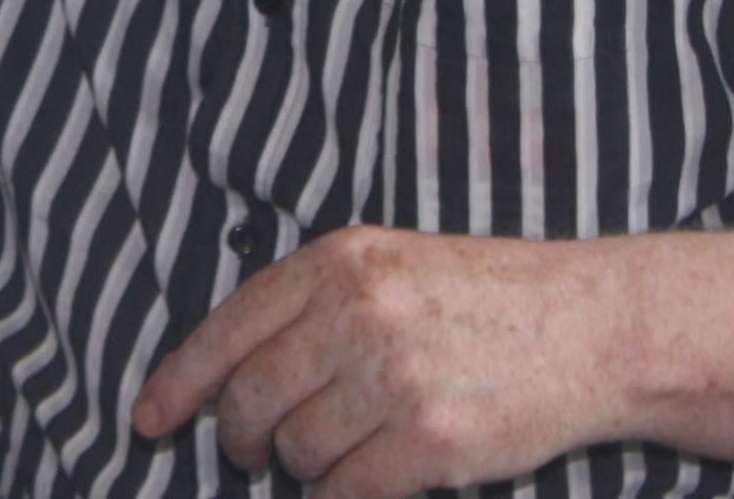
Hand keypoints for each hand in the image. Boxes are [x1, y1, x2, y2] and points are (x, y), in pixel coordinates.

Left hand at [132, 226, 612, 497]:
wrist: (586, 325)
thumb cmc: (483, 297)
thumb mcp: (391, 264)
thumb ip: (316, 302)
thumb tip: (232, 370)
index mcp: (341, 260)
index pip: (230, 327)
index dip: (179, 382)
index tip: (147, 419)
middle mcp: (358, 311)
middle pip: (250, 399)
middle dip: (242, 438)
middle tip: (255, 451)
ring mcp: (392, 375)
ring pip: (295, 452)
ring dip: (305, 467)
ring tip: (343, 449)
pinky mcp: (428, 439)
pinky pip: (343, 493)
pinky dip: (341, 498)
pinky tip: (367, 480)